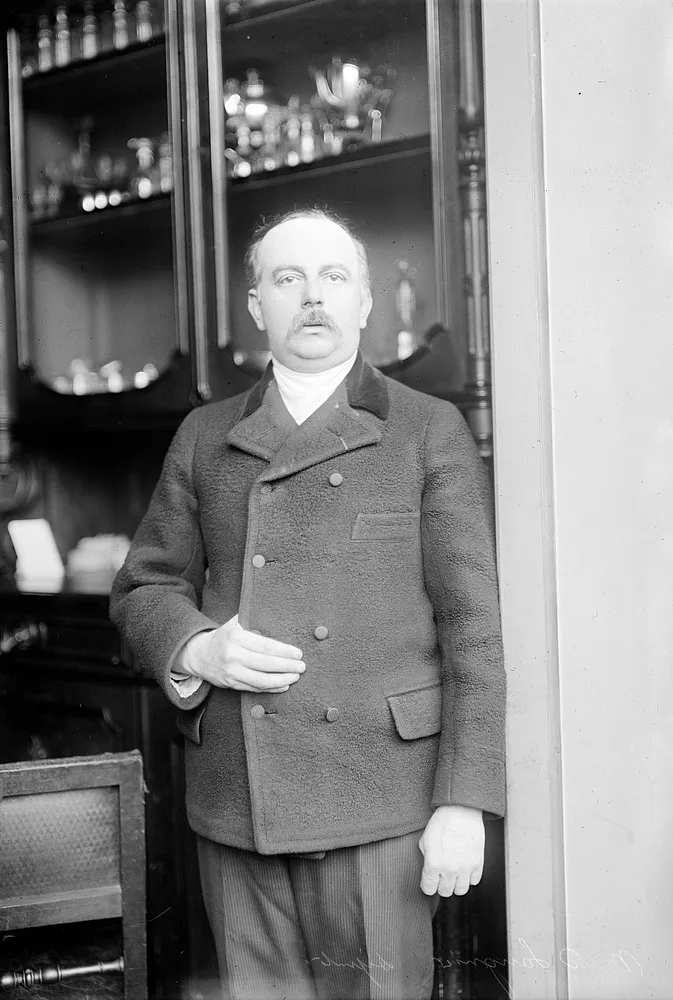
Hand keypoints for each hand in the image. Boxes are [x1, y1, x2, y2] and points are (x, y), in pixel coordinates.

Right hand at [177, 615, 304, 692]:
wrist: (198, 654)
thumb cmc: (223, 636)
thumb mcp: (235, 624)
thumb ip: (254, 622)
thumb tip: (280, 620)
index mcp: (236, 637)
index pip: (266, 646)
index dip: (284, 651)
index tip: (298, 653)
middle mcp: (233, 656)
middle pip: (266, 664)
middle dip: (287, 666)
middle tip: (302, 666)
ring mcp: (231, 672)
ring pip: (261, 680)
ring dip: (282, 680)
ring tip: (295, 676)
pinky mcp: (231, 684)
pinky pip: (255, 689)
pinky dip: (271, 689)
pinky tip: (283, 686)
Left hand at [419, 805, 484, 896]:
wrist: (461, 810)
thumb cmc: (442, 822)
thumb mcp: (425, 840)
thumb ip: (426, 859)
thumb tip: (428, 871)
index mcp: (433, 863)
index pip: (429, 889)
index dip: (428, 885)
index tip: (429, 882)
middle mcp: (449, 869)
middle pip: (445, 892)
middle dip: (441, 885)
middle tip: (441, 875)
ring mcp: (465, 868)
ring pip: (461, 891)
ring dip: (456, 884)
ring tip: (454, 873)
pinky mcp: (478, 863)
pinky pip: (474, 881)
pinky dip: (469, 877)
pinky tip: (464, 868)